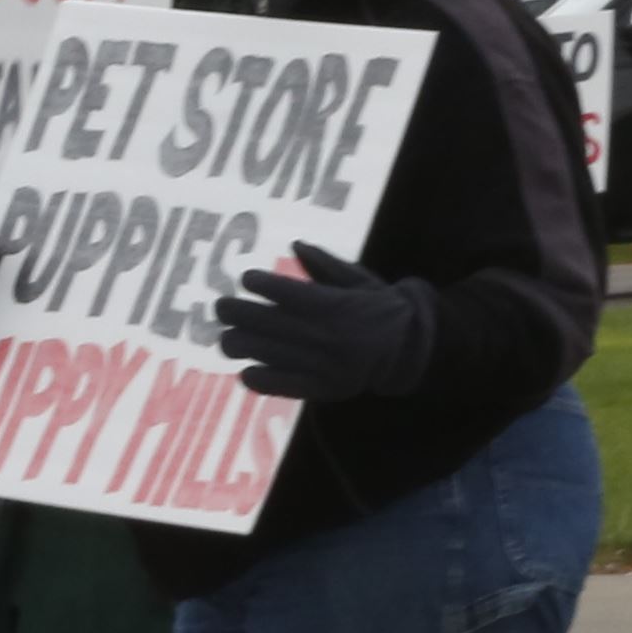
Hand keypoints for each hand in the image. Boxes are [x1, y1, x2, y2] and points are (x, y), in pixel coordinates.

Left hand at [216, 243, 438, 405]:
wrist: (409, 351)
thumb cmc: (380, 308)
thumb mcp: (360, 280)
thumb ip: (327, 265)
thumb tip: (295, 245)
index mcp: (336, 305)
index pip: (284, 292)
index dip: (258, 283)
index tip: (247, 279)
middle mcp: (326, 335)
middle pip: (264, 321)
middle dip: (234, 311)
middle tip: (222, 306)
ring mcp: (321, 364)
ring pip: (262, 352)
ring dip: (237, 342)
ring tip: (229, 336)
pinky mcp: (319, 387)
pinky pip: (276, 384)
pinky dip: (255, 377)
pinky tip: (247, 368)